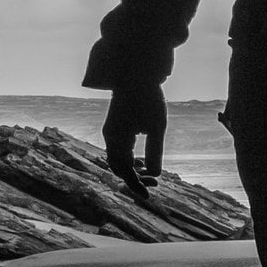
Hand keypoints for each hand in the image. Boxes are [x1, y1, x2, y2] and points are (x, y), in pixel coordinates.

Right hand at [103, 83, 165, 201]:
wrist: (135, 71)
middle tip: (153, 185)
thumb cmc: (148, 98)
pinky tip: (142, 161)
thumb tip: (155, 174)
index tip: (149, 196)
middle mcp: (109, 137)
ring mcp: (111, 131)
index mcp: (117, 139)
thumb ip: (155, 151)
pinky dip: (130, 158)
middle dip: (134, 179)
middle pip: (118, 167)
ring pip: (118, 158)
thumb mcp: (157, 127)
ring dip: (132, 169)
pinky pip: (119, 149)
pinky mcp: (115, 125)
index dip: (136, 185)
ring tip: (149, 174)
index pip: (124, 171)